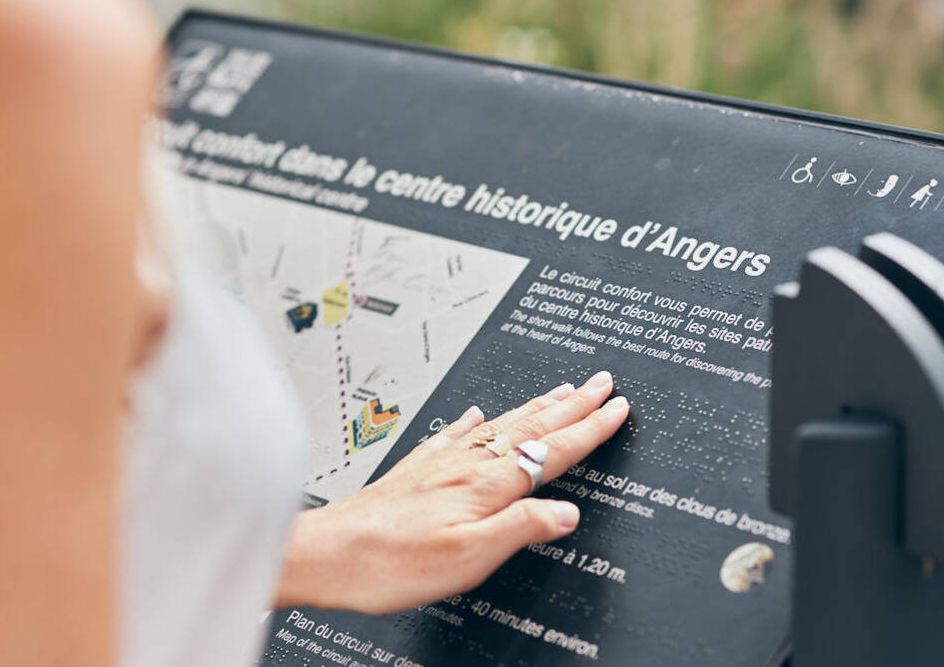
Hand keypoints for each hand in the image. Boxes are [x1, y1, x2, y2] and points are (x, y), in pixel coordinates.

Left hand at [274, 371, 628, 614]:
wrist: (326, 556)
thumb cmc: (390, 563)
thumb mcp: (469, 557)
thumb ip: (521, 527)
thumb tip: (566, 512)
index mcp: (485, 485)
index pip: (551, 452)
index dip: (588, 429)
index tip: (617, 408)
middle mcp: (465, 465)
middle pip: (530, 428)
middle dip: (571, 404)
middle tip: (602, 381)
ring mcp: (439, 465)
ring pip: (500, 426)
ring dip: (535, 407)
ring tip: (561, 389)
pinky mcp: (414, 472)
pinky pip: (456, 435)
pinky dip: (475, 421)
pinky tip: (477, 413)